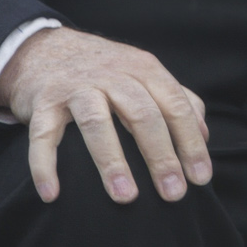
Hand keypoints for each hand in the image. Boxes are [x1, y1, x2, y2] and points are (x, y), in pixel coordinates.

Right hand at [0, 28, 209, 204]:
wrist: (42, 49)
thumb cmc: (104, 71)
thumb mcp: (143, 74)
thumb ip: (177, 99)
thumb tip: (205, 135)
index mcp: (143, 69)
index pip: (175, 106)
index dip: (190, 142)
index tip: (200, 178)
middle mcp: (111, 74)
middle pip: (142, 114)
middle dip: (160, 156)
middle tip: (173, 194)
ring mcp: (75, 87)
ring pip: (97, 122)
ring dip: (111, 161)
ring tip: (125, 197)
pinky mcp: (42, 102)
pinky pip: (42, 135)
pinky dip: (44, 165)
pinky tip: (52, 194)